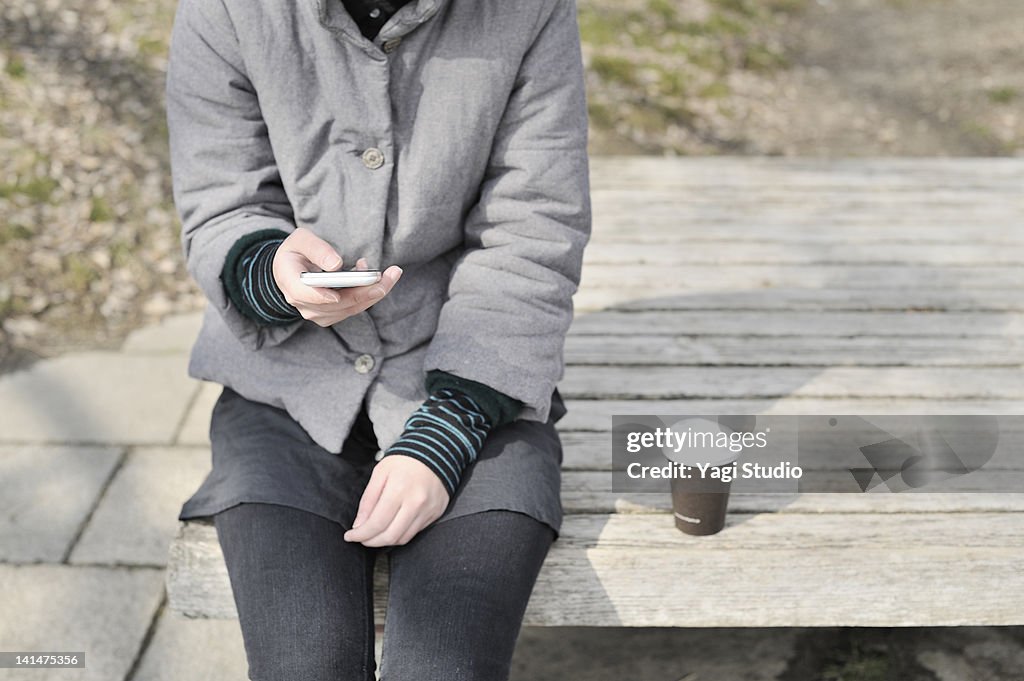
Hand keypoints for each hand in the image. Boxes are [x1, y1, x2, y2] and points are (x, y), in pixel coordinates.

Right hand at [272, 226, 402, 326]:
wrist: (293, 269)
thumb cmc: (297, 252)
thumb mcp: (300, 240)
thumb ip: (316, 249)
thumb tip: (335, 264)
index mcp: (289, 281)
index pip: (303, 294)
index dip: (321, 296)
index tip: (338, 294)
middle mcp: (302, 303)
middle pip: (337, 303)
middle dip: (366, 290)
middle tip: (390, 275)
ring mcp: (317, 313)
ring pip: (350, 308)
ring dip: (373, 292)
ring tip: (392, 273)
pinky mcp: (331, 315)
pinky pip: (353, 308)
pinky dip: (368, 294)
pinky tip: (377, 278)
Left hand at [344, 455, 449, 546]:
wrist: (435, 452)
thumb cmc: (405, 460)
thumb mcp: (380, 472)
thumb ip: (368, 499)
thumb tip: (359, 525)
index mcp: (398, 490)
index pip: (377, 523)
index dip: (360, 535)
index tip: (350, 536)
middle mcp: (415, 503)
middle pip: (390, 536)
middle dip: (371, 542)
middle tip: (361, 538)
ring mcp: (427, 510)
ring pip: (403, 538)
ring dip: (385, 541)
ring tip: (374, 535)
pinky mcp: (435, 514)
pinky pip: (414, 533)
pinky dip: (399, 535)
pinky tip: (390, 528)